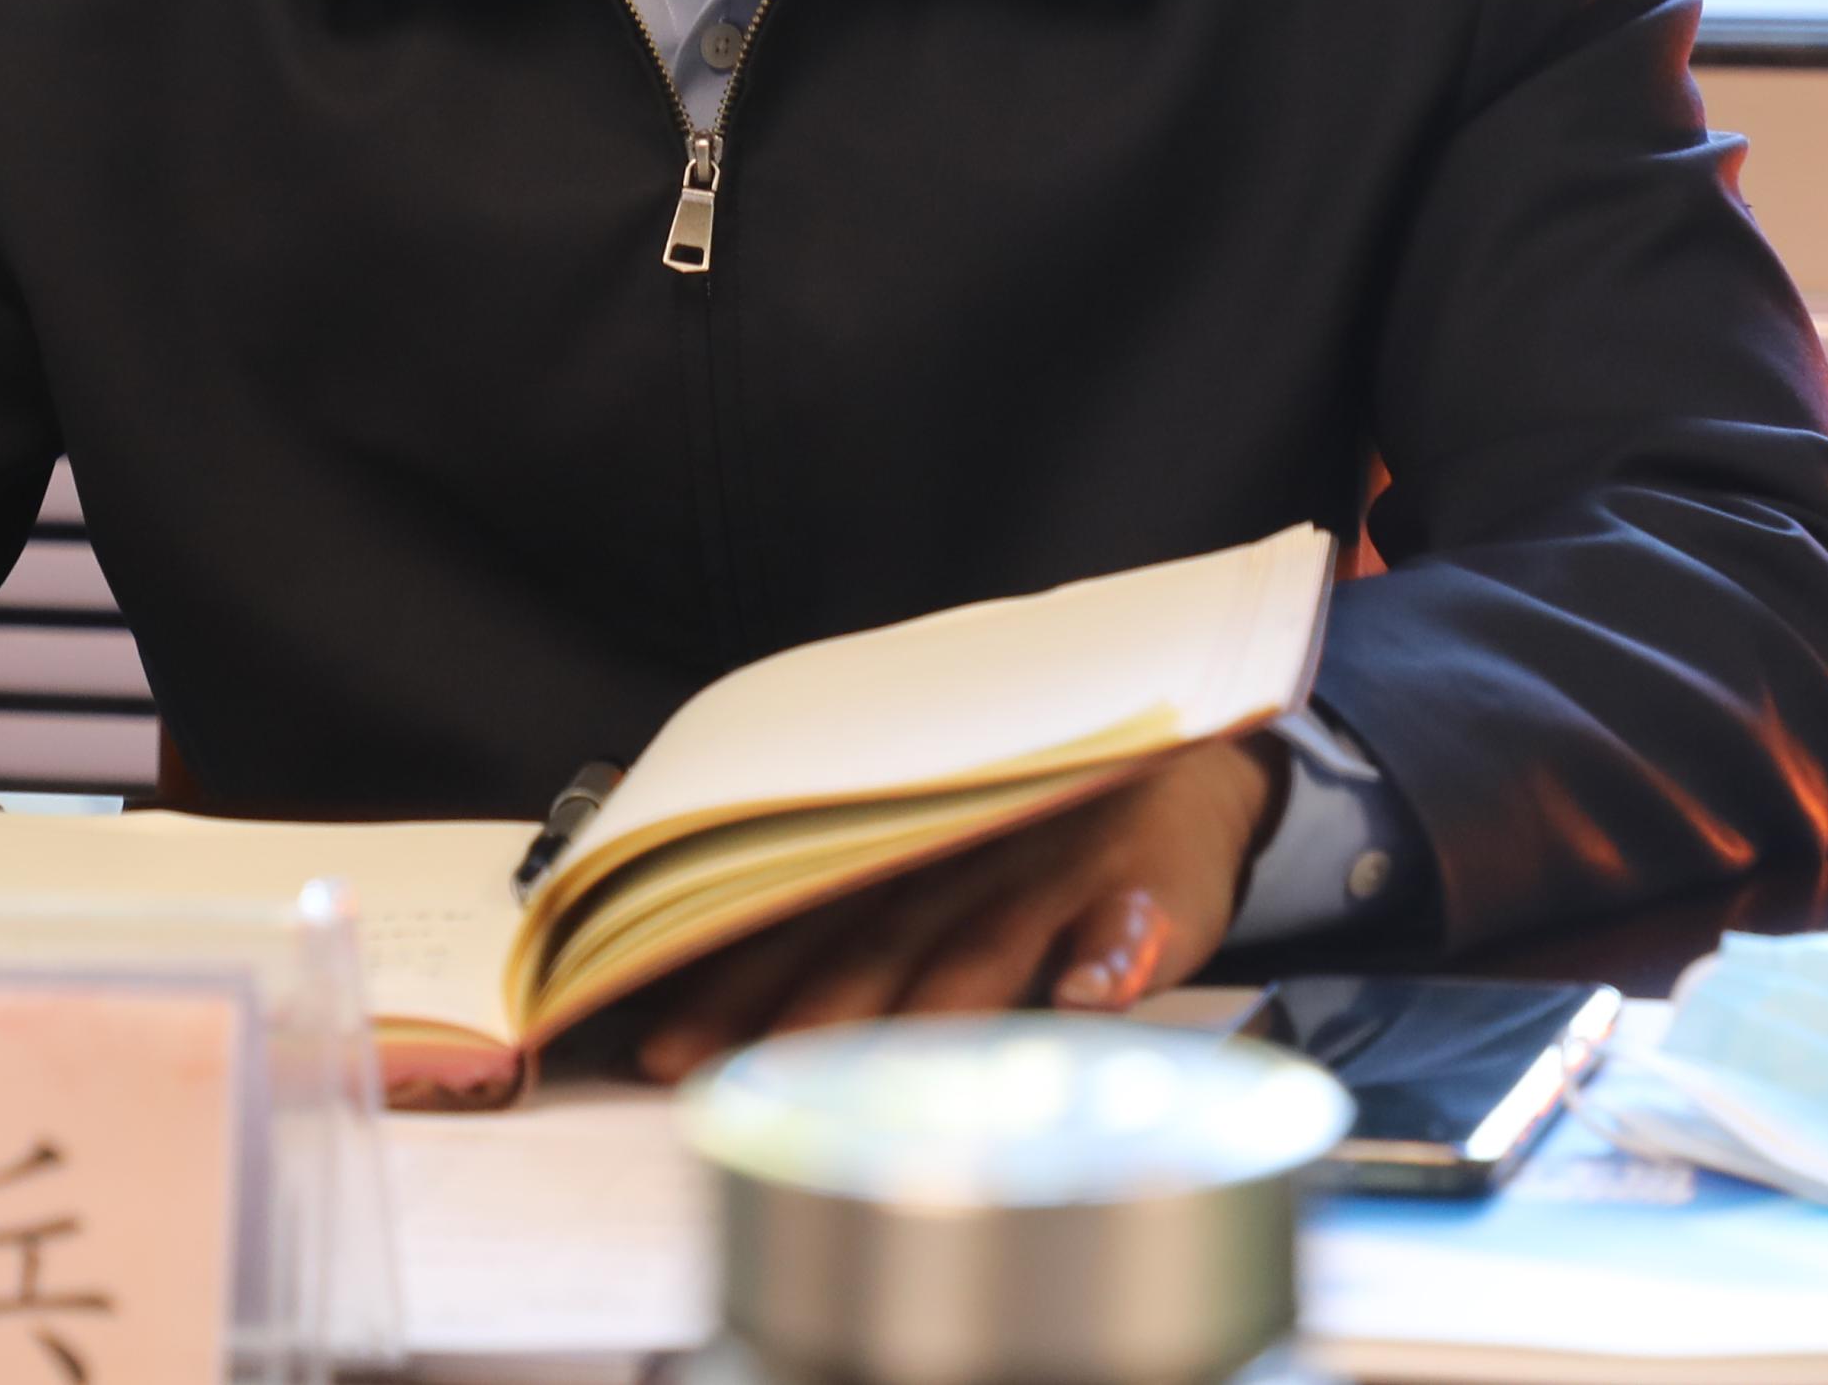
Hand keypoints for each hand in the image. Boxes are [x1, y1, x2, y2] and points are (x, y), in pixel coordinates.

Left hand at [629, 737, 1280, 1081]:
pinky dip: (1107, 958)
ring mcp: (1048, 885)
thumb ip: (817, 896)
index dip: (724, 990)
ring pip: (980, 952)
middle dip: (798, 1020)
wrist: (1172, 755)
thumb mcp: (917, 841)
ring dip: (935, 1006)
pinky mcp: (1142, 889)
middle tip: (733, 1072)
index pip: (792, 935)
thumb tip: (675, 917)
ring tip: (888, 1054)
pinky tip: (1089, 994)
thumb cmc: (1025, 820)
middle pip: (867, 953)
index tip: (656, 1048)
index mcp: (891, 876)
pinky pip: (1127, 926)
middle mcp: (954, 880)